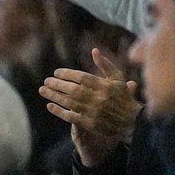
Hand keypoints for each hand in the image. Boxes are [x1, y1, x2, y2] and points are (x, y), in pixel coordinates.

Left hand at [40, 49, 138, 168]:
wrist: (131, 121)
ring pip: (70, 103)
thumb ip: (105, 65)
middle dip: (58, 85)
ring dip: (54, 96)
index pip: (83, 78)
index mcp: (106, 86)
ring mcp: (94, 112)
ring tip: (43, 90)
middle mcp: (99, 98)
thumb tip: (94, 51)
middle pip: (74, 90)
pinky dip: (59, 111)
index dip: (68, 74)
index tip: (56, 72)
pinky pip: (71, 116)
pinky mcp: (90, 123)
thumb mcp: (118, 79)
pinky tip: (49, 106)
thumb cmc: (123, 97)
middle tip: (46, 81)